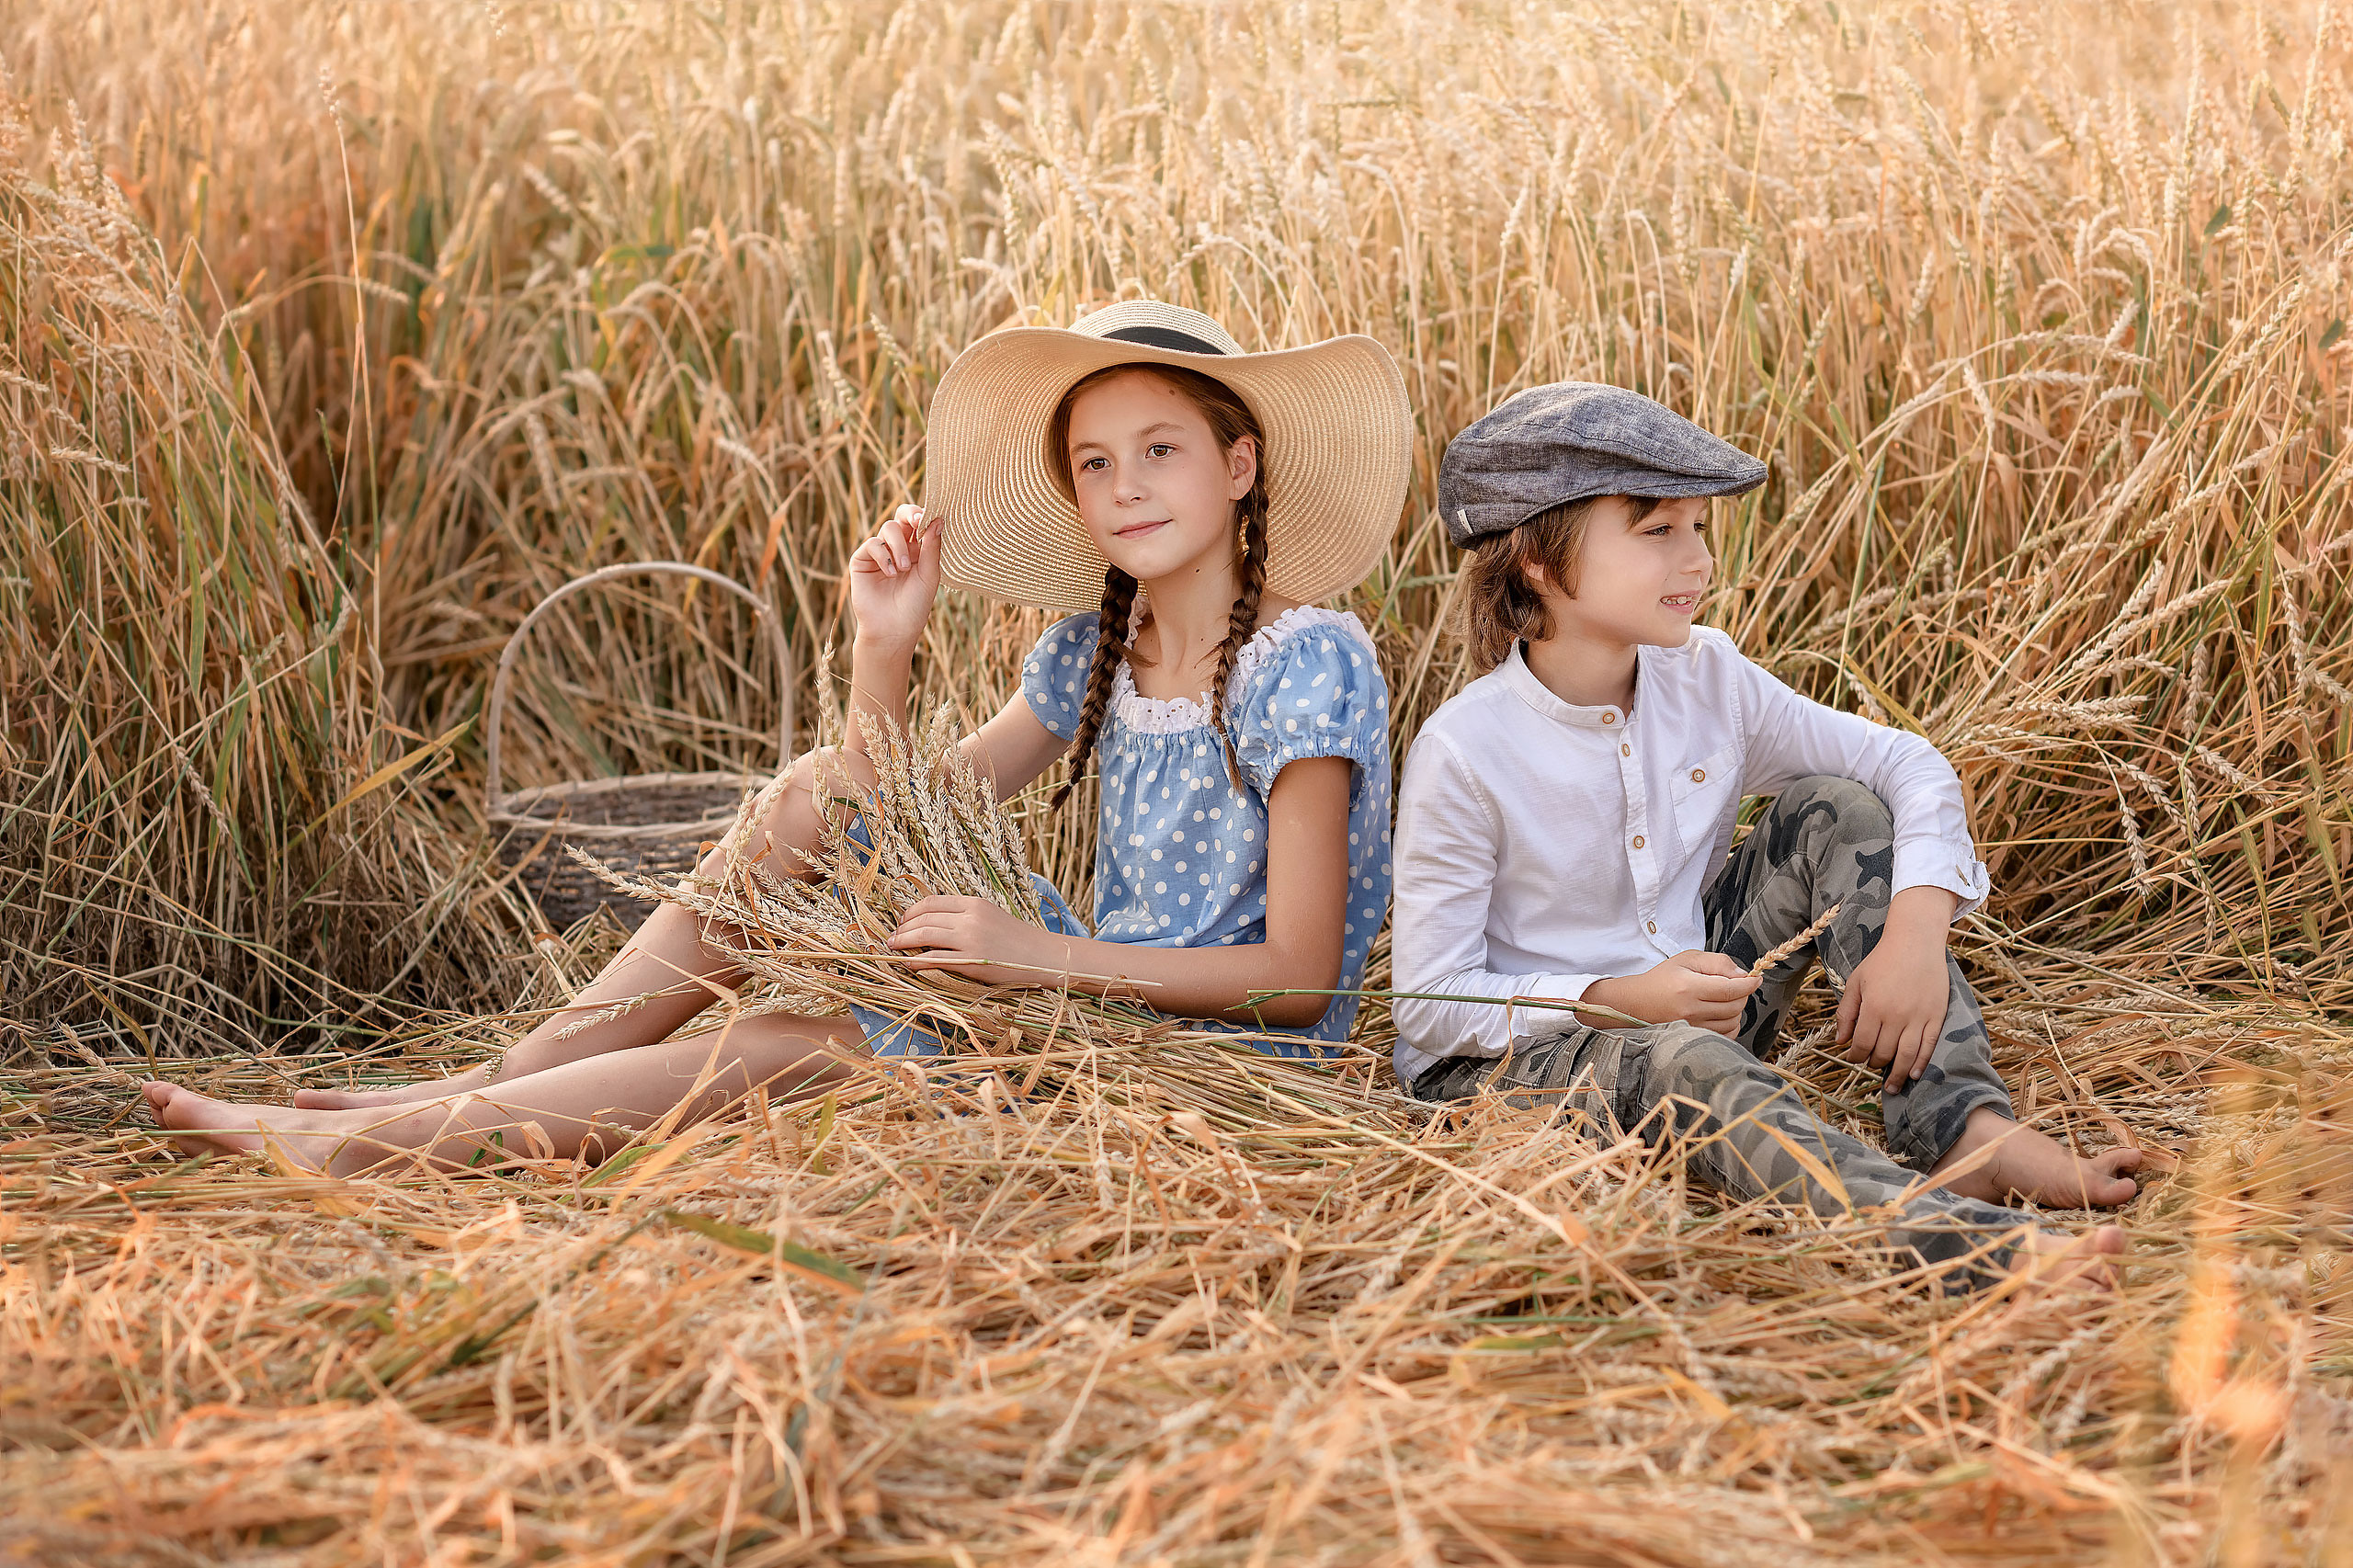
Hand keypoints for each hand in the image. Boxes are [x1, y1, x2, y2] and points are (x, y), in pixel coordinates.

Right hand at [848, 504, 944, 652]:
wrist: (892, 630)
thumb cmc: (914, 606)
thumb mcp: (929, 575)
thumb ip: (932, 548)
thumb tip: (938, 519)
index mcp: (917, 550)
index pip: (918, 523)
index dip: (923, 515)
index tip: (928, 517)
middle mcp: (898, 548)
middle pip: (901, 517)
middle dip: (910, 515)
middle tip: (917, 522)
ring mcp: (879, 553)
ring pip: (888, 528)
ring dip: (899, 546)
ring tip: (904, 569)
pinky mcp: (862, 560)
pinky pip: (872, 544)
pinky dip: (883, 555)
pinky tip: (891, 573)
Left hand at [885, 896, 1069, 987]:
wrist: (1043, 956)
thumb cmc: (1017, 939)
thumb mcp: (991, 916)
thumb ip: (964, 916)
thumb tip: (933, 923)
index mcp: (974, 903)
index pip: (932, 902)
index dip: (911, 911)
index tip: (901, 921)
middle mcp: (970, 918)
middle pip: (924, 918)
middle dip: (902, 928)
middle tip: (891, 937)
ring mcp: (970, 940)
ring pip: (925, 936)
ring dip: (903, 942)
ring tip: (892, 948)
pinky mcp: (972, 962)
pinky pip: (935, 960)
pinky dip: (916, 961)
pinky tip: (908, 965)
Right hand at [1582, 950, 1758, 1035]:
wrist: (1638, 1002)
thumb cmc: (1663, 978)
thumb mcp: (1688, 959)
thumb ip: (1717, 962)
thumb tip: (1743, 975)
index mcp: (1689, 988)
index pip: (1730, 989)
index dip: (1749, 984)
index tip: (1756, 978)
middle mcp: (1691, 1011)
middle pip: (1735, 1006)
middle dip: (1742, 994)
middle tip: (1735, 985)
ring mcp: (1692, 1028)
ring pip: (1733, 1022)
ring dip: (1736, 1009)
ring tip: (1724, 998)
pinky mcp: (1694, 1038)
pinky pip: (1726, 1035)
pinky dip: (1731, 1024)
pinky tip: (1721, 1013)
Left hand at [1837, 923, 1952, 1091]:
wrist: (1915, 942)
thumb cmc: (1881, 961)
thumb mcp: (1856, 982)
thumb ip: (1846, 1013)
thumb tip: (1841, 1041)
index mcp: (1874, 1007)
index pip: (1863, 1043)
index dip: (1856, 1056)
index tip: (1853, 1058)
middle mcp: (1896, 1015)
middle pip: (1884, 1052)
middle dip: (1875, 1064)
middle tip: (1871, 1067)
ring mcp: (1919, 1017)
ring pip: (1907, 1055)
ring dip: (1897, 1074)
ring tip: (1891, 1086)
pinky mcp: (1937, 1016)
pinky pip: (1929, 1046)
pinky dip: (1921, 1063)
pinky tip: (1913, 1074)